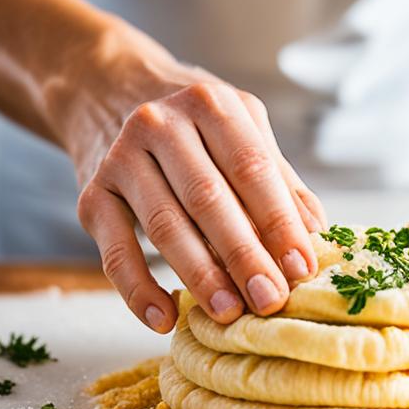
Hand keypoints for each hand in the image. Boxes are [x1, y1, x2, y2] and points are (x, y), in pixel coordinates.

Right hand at [50, 25, 325, 332]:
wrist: (107, 90)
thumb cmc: (193, 123)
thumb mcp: (240, 128)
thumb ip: (278, 179)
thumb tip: (317, 235)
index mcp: (211, 105)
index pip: (252, 168)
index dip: (279, 222)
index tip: (302, 269)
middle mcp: (162, 124)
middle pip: (209, 199)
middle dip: (244, 256)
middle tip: (270, 300)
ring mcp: (121, 158)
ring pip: (164, 225)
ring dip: (199, 275)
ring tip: (228, 313)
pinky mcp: (91, 195)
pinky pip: (115, 251)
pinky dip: (138, 290)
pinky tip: (164, 318)